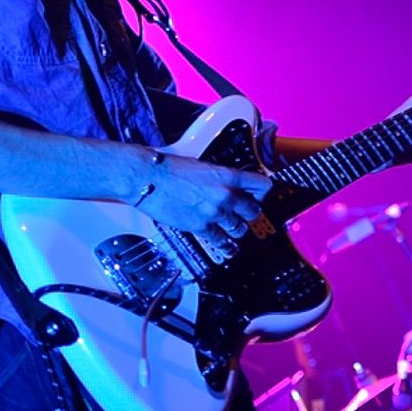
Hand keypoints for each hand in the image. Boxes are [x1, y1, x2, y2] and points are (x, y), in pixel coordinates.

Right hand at [130, 151, 271, 239]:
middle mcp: (226, 194)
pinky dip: (224, 243)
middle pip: (254, 211)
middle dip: (249, 213)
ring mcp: (214, 212)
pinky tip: (226, 245)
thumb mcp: (204, 165)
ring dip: (236, 228)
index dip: (262, 193)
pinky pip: (220, 240)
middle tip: (244, 213)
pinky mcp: (200, 226)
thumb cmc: (169, 167)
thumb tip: (232, 186)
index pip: (263, 186)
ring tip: (232, 227)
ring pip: (239, 228)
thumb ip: (222, 177)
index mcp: (228, 175)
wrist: (148, 177)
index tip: (258, 196)